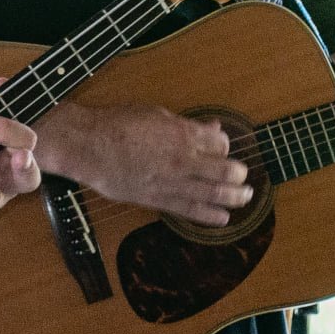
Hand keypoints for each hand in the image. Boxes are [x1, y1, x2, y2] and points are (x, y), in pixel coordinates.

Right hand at [36, 101, 249, 226]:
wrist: (89, 145)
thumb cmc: (118, 124)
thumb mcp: (156, 114)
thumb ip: (186, 125)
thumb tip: (211, 128)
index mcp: (182, 133)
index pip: (219, 144)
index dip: (225, 148)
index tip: (223, 150)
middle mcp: (182, 159)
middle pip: (224, 171)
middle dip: (239, 176)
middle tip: (246, 179)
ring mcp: (171, 181)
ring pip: (213, 194)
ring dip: (233, 197)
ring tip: (245, 197)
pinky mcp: (158, 199)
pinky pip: (190, 210)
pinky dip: (210, 216)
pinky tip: (223, 218)